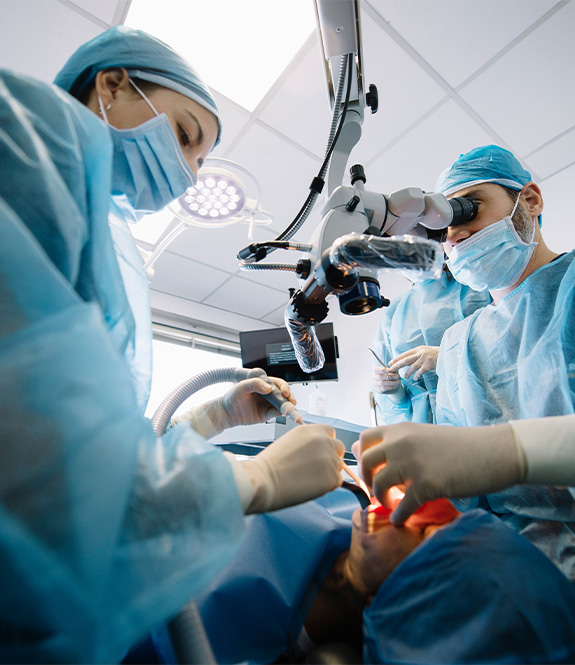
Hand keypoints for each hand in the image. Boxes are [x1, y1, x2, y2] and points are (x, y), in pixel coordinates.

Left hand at [221, 376, 294, 426]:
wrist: (227, 412)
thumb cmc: (232, 397)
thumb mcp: (242, 386)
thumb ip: (255, 384)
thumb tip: (269, 388)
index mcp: (264, 383)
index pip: (278, 383)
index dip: (284, 387)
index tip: (284, 392)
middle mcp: (268, 393)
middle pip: (284, 394)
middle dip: (290, 398)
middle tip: (291, 402)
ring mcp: (268, 404)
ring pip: (282, 404)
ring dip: (288, 406)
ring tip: (290, 409)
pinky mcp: (266, 414)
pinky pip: (276, 413)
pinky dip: (281, 414)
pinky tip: (283, 413)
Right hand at [240, 424, 344, 512]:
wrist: (263, 481)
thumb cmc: (271, 464)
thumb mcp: (290, 441)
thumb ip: (308, 442)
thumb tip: (320, 452)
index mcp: (312, 430)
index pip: (330, 432)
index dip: (326, 444)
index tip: (318, 453)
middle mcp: (324, 440)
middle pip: (339, 447)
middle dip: (331, 457)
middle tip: (315, 469)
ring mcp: (330, 458)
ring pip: (338, 466)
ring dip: (328, 473)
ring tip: (307, 479)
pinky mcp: (332, 477)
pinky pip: (337, 481)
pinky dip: (327, 486)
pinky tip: (310, 486)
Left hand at [353, 422, 524, 524]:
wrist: (493, 451)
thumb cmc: (462, 445)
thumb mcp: (425, 435)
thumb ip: (402, 442)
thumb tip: (382, 455)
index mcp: (401, 429)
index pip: (364, 439)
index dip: (362, 456)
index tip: (370, 469)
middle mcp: (401, 443)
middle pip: (366, 463)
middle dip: (367, 480)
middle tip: (377, 490)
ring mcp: (412, 464)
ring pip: (379, 484)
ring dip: (381, 498)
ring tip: (391, 503)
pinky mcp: (427, 485)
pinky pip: (402, 506)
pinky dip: (398, 516)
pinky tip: (400, 519)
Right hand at [372, 366, 401, 393]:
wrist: (393, 385)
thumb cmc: (392, 376)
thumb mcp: (393, 371)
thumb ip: (393, 369)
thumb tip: (394, 368)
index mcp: (375, 371)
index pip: (376, 370)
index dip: (382, 370)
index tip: (390, 370)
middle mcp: (373, 378)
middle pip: (380, 377)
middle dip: (390, 376)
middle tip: (398, 376)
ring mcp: (375, 384)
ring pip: (382, 383)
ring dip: (391, 382)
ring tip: (398, 382)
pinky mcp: (378, 390)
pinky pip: (384, 388)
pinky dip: (390, 387)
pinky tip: (396, 386)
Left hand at [388, 345, 438, 379]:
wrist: (447, 354)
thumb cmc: (435, 354)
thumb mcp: (424, 352)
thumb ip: (416, 356)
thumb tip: (405, 362)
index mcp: (417, 349)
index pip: (404, 354)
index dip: (396, 359)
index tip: (390, 363)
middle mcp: (420, 353)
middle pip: (405, 360)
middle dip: (397, 365)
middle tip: (391, 370)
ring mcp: (424, 359)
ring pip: (412, 367)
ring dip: (407, 373)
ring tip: (405, 377)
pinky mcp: (429, 365)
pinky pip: (420, 372)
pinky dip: (416, 375)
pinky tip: (415, 378)